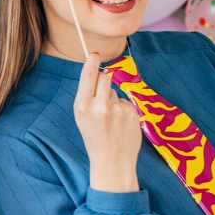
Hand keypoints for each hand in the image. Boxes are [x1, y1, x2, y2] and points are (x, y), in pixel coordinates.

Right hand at [73, 52, 141, 192]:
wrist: (112, 161)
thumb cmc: (94, 138)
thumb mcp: (82, 118)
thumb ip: (88, 96)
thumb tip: (99, 73)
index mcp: (82, 106)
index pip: (88, 76)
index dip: (92, 63)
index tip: (94, 54)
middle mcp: (99, 105)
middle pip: (104, 78)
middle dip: (104, 82)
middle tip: (102, 100)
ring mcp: (117, 109)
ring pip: (115, 91)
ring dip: (113, 99)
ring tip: (111, 119)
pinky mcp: (132, 112)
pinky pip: (126, 101)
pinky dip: (124, 109)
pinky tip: (121, 123)